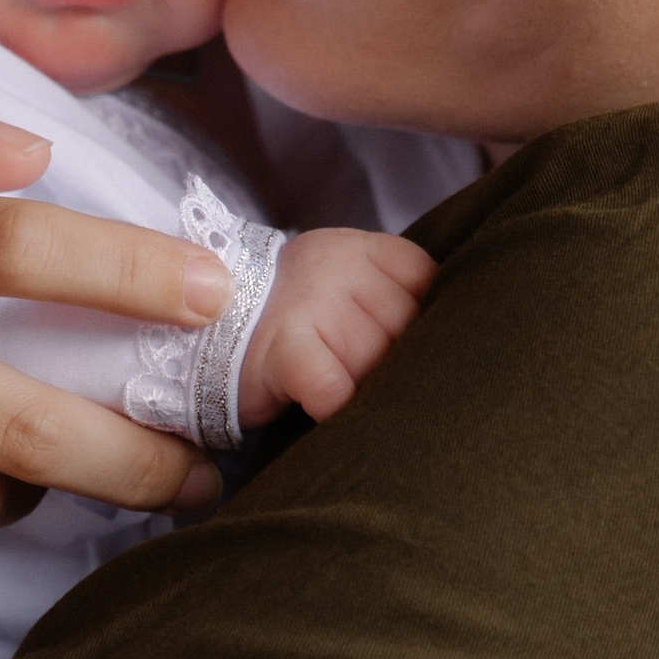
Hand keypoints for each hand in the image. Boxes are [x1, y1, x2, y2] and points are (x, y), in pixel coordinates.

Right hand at [235, 226, 433, 427]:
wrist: (205, 334)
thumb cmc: (293, 326)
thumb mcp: (347, 290)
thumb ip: (395, 299)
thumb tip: (453, 346)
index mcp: (359, 248)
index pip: (427, 282)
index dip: (423, 324)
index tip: (399, 344)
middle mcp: (336, 265)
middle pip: (405, 327)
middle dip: (395, 365)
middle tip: (369, 380)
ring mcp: (308, 302)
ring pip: (375, 361)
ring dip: (366, 390)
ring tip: (344, 395)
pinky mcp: (284, 348)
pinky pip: (331, 387)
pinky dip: (337, 407)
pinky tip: (328, 410)